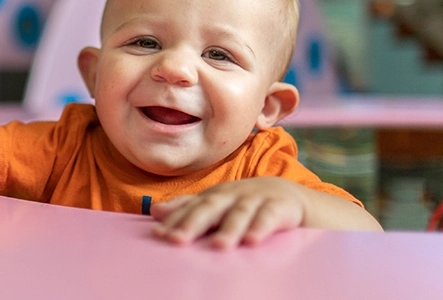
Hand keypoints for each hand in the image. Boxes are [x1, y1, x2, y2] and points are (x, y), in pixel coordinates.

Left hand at [150, 177, 306, 248]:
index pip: (190, 208)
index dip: (174, 221)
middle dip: (192, 223)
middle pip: (210, 208)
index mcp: (213, 197)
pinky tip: (253, 241)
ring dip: (228, 229)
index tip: (158, 236)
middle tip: (177, 240)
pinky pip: (269, 216)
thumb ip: (187, 208)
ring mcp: (255, 199)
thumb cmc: (243, 204)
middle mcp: (231, 195)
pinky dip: (261, 227)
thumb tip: (154, 211)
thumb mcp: (216, 205)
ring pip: (239, 213)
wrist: (288, 196)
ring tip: (218, 246)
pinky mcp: (279, 207)